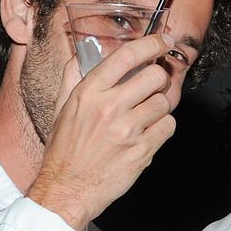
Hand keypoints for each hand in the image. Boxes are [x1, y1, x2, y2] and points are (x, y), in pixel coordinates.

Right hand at [27, 33, 179, 229]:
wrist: (67, 189)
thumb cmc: (64, 150)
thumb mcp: (61, 108)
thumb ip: (73, 77)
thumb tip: (83, 54)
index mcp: (89, 93)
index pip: (127, 56)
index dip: (151, 44)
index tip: (164, 41)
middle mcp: (109, 108)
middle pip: (155, 76)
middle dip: (159, 78)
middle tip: (153, 86)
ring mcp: (128, 130)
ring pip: (164, 102)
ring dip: (160, 106)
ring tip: (145, 115)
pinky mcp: (142, 151)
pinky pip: (168, 127)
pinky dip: (163, 128)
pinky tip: (148, 133)